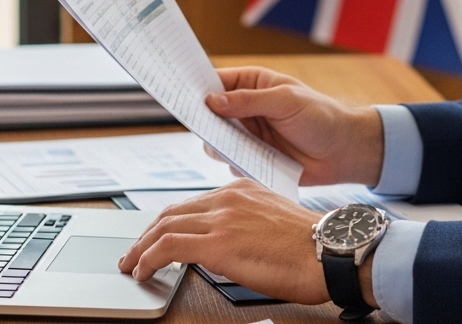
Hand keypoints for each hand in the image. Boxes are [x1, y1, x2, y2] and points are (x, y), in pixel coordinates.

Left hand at [119, 179, 341, 303]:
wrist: (330, 252)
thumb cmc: (313, 246)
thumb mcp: (275, 222)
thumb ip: (247, 224)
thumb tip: (230, 245)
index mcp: (242, 190)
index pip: (192, 203)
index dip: (168, 222)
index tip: (157, 237)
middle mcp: (228, 198)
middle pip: (171, 212)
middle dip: (147, 234)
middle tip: (135, 252)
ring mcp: (221, 218)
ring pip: (163, 227)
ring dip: (140, 248)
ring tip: (131, 265)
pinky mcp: (216, 243)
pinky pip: (166, 247)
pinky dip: (148, 259)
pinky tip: (143, 272)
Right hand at [206, 66, 384, 185]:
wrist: (344, 152)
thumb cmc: (321, 116)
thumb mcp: (286, 101)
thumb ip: (249, 101)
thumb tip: (212, 101)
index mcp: (252, 84)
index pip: (214, 82)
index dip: (195, 87)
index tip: (178, 94)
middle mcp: (245, 109)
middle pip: (209, 114)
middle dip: (204, 122)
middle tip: (206, 128)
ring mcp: (248, 135)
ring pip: (216, 142)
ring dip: (221, 146)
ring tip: (238, 148)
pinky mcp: (254, 159)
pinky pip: (232, 163)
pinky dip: (238, 165)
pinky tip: (254, 164)